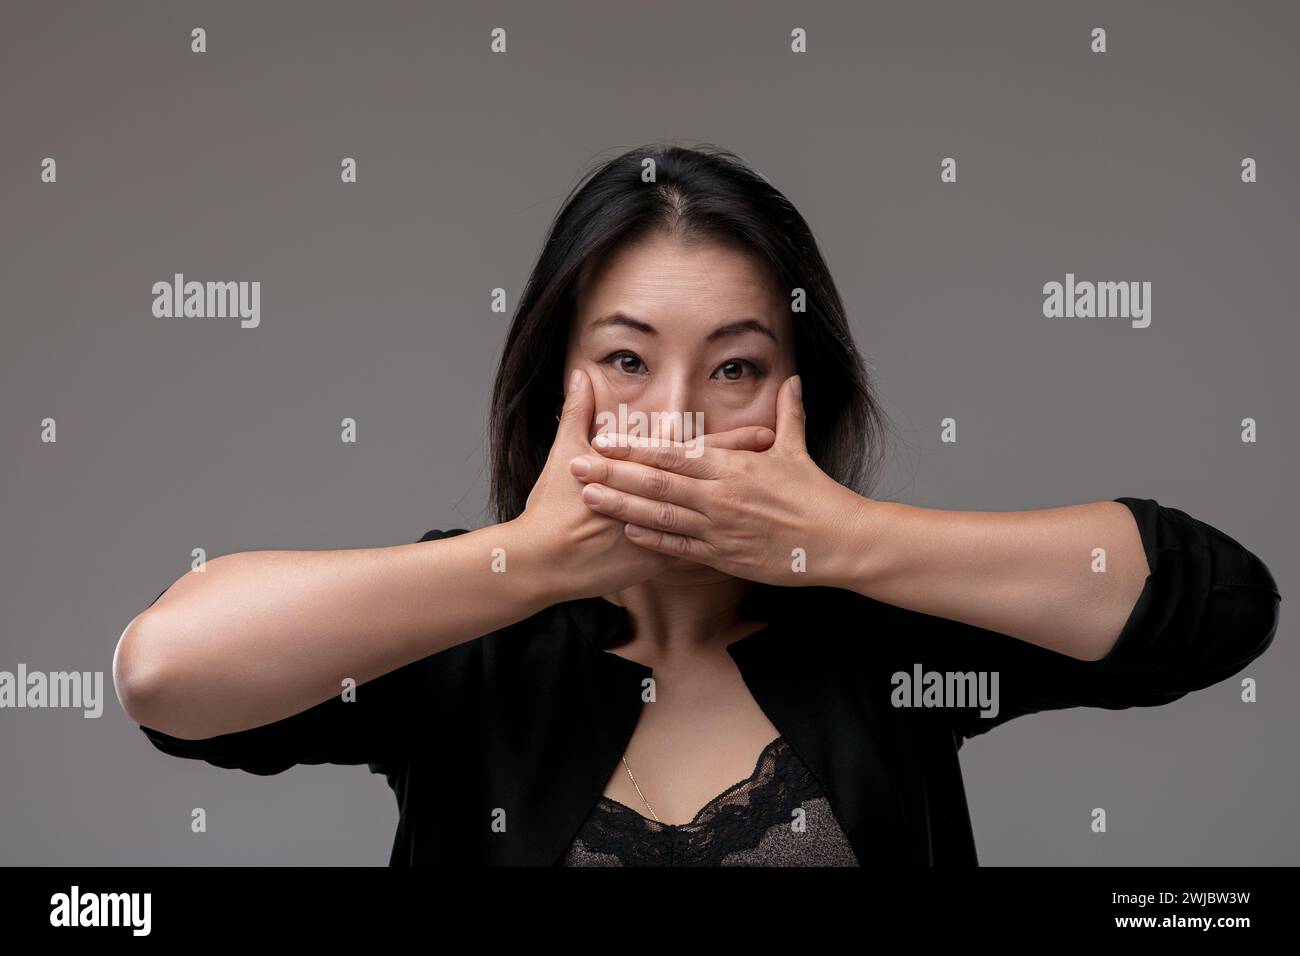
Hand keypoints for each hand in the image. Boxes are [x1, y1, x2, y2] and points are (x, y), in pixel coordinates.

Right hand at [513, 369, 778, 601]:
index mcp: (643, 473)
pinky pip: (692, 560)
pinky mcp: (653, 565)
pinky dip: (717, 553)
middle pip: (714, 487)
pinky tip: (746, 551)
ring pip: (712, 525)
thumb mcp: (565, 453)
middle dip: (752, 477)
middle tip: (789, 467)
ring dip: (744, 516)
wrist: (541, 561)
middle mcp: (658, 504)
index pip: (698, 452)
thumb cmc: (551, 507)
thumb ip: (578, 413)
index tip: (767, 433)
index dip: (734, 442)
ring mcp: (660, 536)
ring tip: (778, 508)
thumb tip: (581, 375)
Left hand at [568, 375, 873, 587]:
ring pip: (660, 517)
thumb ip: (788, 414)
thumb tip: (792, 380)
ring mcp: (720, 530)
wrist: (839, 540)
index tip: (602, 440)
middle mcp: (720, 497)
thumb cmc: (818, 495)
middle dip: (612, 475)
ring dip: (621, 508)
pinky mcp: (725, 557)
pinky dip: (654, 540)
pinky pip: (682, 549)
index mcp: (732, 467)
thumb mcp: (798, 450)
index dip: (634, 448)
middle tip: (574, 468)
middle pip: (655, 483)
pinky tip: (628, 532)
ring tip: (589, 500)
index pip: (673, 453)